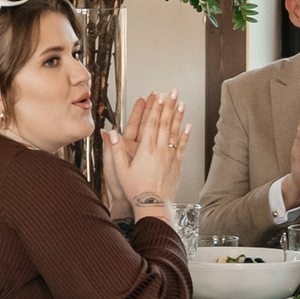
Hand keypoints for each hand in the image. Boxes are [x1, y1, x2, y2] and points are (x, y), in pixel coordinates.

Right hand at [105, 92, 188, 211]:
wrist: (153, 206)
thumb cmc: (135, 190)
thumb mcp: (120, 170)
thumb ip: (116, 150)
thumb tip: (111, 133)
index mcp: (145, 150)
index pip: (151, 123)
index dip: (155, 108)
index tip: (159, 96)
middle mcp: (160, 151)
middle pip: (165, 123)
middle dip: (169, 106)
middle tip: (173, 92)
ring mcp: (170, 157)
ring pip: (175, 132)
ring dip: (178, 116)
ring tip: (182, 102)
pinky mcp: (177, 165)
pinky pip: (182, 146)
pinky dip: (185, 135)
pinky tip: (188, 126)